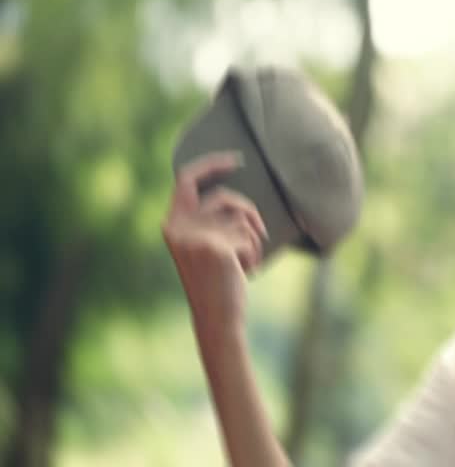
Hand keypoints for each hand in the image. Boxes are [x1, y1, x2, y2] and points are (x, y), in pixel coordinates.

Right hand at [164, 151, 267, 330]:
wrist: (217, 317)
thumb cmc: (217, 281)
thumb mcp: (204, 246)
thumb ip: (207, 222)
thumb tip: (231, 199)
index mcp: (172, 225)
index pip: (186, 180)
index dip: (210, 164)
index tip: (234, 160)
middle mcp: (178, 227)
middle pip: (224, 197)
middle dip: (248, 210)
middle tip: (260, 230)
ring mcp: (196, 236)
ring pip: (241, 219)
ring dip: (252, 240)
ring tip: (245, 262)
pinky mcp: (216, 247)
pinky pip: (249, 237)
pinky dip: (254, 253)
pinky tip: (245, 272)